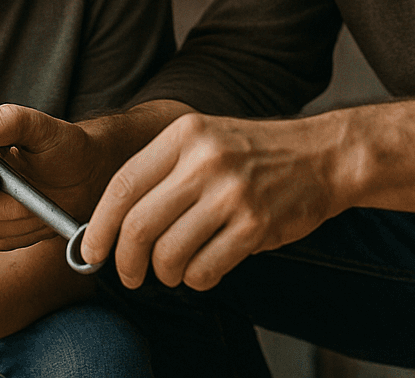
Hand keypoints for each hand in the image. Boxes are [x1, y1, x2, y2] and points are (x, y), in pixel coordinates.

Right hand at [0, 104, 109, 248]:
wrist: (87, 175)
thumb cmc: (64, 146)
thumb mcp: (42, 127)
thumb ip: (8, 121)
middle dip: (3, 201)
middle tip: (32, 189)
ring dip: (17, 215)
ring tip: (40, 196)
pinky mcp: (0, 232)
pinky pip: (0, 241)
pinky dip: (23, 231)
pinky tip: (38, 213)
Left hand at [81, 112, 345, 291]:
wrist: (323, 155)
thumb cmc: (256, 153)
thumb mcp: (205, 139)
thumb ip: (162, 170)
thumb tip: (111, 220)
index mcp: (184, 135)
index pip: (122, 185)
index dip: (100, 226)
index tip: (91, 250)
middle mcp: (204, 161)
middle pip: (138, 225)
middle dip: (125, 261)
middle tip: (129, 274)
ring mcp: (231, 193)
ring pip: (168, 253)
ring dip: (164, 274)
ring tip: (173, 271)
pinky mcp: (255, 225)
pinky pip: (204, 269)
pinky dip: (196, 279)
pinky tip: (203, 270)